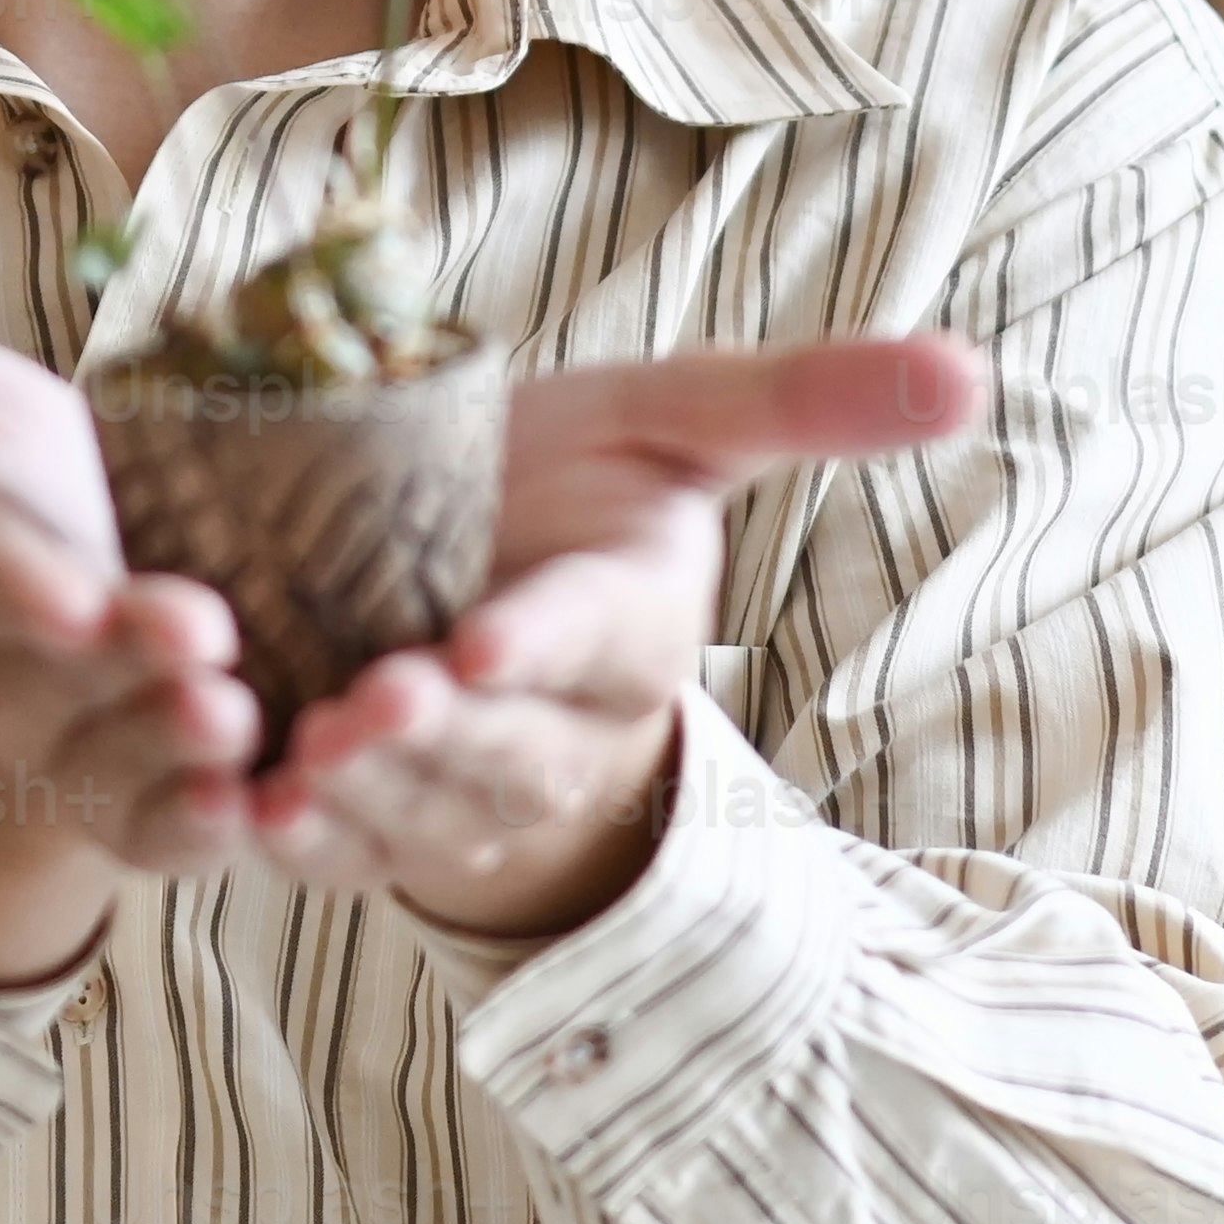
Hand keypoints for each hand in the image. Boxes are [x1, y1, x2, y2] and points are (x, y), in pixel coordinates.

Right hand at [0, 272, 265, 991]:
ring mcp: (60, 753)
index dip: (16, 584)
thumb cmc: (2, 479)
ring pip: (112, 763)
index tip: (73, 595)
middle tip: (200, 634)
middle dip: (125, 661)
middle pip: (56, 677)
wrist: (57, 605)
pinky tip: (259, 810)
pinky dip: (204, 830)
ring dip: (172, 748)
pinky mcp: (131, 811)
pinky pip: (157, 835)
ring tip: (234, 717)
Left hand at [247, 332, 987, 941]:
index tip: (483, 639)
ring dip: (360, 795)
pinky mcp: (381, 826)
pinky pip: (343, 853)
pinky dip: (295, 841)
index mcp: (625, 621)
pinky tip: (247, 815)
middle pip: (504, 748)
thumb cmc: (575, 490)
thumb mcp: (671, 421)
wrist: (470, 584)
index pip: (592, 633)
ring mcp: (468, 790)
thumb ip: (801, 397)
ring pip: (420, 811)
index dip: (541, 642)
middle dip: (438, 735)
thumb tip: (975, 370)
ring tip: (296, 760)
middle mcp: (558, 729)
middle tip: (371, 703)